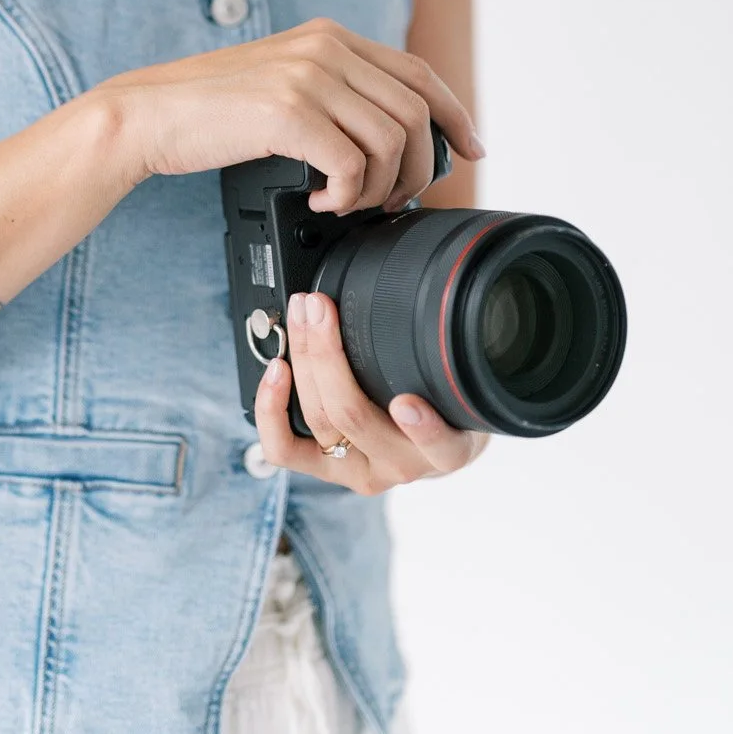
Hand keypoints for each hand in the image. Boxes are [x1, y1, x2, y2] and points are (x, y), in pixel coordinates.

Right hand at [100, 15, 484, 212]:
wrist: (148, 115)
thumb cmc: (210, 112)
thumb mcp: (281, 83)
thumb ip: (332, 91)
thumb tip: (388, 136)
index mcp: (330, 37)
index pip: (419, 72)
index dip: (456, 114)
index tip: (472, 149)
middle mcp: (325, 47)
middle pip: (416, 112)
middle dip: (418, 168)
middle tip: (392, 201)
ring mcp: (308, 75)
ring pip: (392, 141)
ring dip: (381, 186)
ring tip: (350, 204)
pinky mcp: (288, 111)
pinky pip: (352, 163)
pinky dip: (347, 194)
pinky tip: (322, 201)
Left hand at [253, 288, 490, 492]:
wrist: (430, 441)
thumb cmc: (443, 400)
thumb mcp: (460, 379)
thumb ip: (449, 344)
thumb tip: (432, 262)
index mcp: (447, 451)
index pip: (439, 444)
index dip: (422, 427)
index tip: (406, 402)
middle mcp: (402, 466)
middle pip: (355, 418)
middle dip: (328, 354)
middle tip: (319, 304)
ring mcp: (358, 471)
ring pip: (318, 422)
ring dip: (302, 361)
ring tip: (300, 316)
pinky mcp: (322, 469)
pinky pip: (285, 449)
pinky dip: (272, 409)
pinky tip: (276, 370)